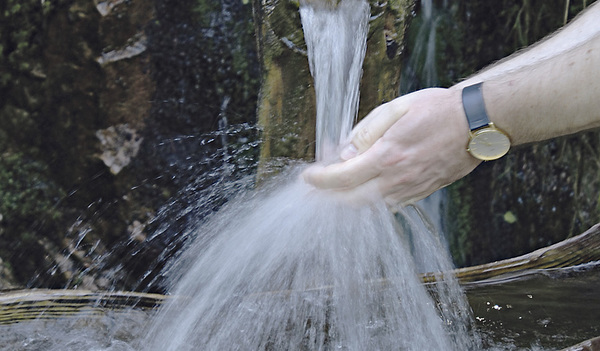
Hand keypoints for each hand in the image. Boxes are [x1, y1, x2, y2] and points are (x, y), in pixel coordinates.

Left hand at [303, 87, 481, 205]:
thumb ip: (365, 133)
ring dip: (345, 205)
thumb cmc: (436, 110)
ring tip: (329, 196)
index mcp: (387, 155)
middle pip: (351, 202)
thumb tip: (344, 154)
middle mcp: (397, 178)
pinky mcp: (421, 193)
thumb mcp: (395, 109)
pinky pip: (387, 207)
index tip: (306, 177)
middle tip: (310, 193)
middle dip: (326, 200)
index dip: (320, 180)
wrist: (477, 123)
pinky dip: (368, 206)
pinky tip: (359, 197)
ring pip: (369, 209)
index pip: (342, 177)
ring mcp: (410, 189)